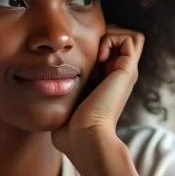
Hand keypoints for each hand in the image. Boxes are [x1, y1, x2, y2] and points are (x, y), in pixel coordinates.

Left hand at [51, 27, 144, 154]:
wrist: (84, 139)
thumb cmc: (70, 132)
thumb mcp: (63, 106)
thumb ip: (60, 95)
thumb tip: (44, 88)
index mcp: (105, 83)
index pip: (108, 50)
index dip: (92, 46)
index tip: (76, 60)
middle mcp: (119, 76)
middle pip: (122, 40)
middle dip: (104, 37)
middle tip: (89, 54)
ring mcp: (125, 73)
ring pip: (130, 36)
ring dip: (110, 36)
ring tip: (96, 55)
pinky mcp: (128, 71)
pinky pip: (130, 38)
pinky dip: (112, 40)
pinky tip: (98, 58)